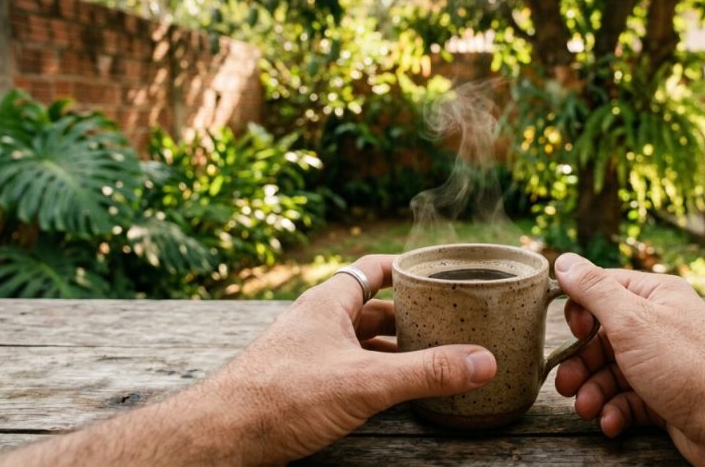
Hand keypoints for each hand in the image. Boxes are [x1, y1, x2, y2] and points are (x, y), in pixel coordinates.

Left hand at [208, 254, 496, 463]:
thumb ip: (424, 372)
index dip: (407, 268)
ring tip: (432, 357)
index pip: (373, 268)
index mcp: (329, 303)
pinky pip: (349, 370)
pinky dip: (376, 374)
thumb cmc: (281, 397)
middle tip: (449, 323)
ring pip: (361, 342)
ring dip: (394, 348)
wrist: (221, 436)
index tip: (440, 274)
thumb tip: (482, 361)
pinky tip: (394, 391)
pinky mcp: (302, 385)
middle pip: (373, 308)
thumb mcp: (365, 382)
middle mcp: (317, 322)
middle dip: (410, 316)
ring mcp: (308, 354)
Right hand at [552, 253, 704, 464]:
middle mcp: (659, 326)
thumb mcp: (631, 319)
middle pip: (602, 338)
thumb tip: (564, 260)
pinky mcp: (666, 398)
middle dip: (581, 363)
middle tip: (566, 385)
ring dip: (593, 392)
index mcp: (654, 296)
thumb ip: (594, 289)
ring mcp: (663, 364)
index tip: (575, 333)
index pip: (602, 291)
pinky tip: (611, 422)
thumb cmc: (689, 364)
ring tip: (588, 408)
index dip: (580, 312)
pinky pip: (628, 400)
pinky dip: (615, 411)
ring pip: (611, 373)